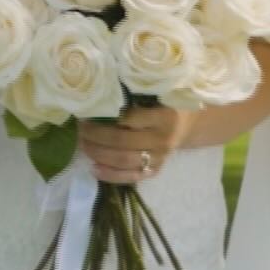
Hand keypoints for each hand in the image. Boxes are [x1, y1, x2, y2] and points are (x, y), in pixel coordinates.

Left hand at [77, 103, 194, 185]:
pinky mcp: (155, 170)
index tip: (89, 111)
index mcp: (164, 117)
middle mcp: (162, 139)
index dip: (107, 116)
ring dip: (99, 154)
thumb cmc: (166, 103)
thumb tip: (100, 93)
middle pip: (123, 141)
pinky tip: (93, 169)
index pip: (132, 118)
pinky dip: (110, 175)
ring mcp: (159, 157)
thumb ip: (136, 94)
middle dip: (96, 136)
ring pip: (124, 160)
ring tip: (83, 145)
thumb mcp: (158, 93)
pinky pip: (131, 177)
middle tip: (80, 128)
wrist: (188, 125)